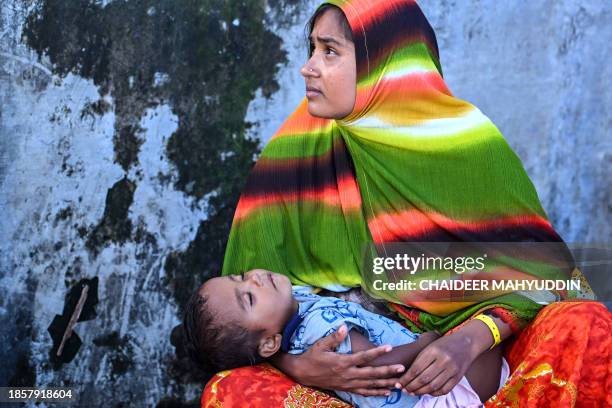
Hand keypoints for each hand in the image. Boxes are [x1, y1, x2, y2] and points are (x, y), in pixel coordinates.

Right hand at [286, 325, 405, 395]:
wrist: (303, 373)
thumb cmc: (312, 356)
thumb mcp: (320, 345)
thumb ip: (334, 337)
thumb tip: (344, 326)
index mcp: (342, 362)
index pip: (363, 357)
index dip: (377, 352)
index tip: (389, 347)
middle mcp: (347, 374)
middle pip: (371, 374)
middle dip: (387, 371)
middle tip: (402, 368)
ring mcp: (348, 383)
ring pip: (370, 385)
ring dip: (385, 384)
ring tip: (400, 383)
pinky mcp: (347, 388)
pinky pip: (364, 392)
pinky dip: (376, 393)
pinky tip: (387, 392)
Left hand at [396, 326, 482, 396]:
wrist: (466, 343)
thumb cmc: (443, 344)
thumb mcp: (430, 346)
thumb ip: (420, 359)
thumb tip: (405, 375)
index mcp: (433, 350)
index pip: (416, 368)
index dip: (406, 379)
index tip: (399, 384)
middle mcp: (443, 360)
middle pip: (424, 379)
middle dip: (411, 387)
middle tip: (404, 390)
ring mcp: (452, 370)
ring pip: (433, 386)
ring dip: (421, 392)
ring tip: (413, 392)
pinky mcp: (458, 377)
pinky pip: (444, 390)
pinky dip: (434, 393)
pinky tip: (427, 392)